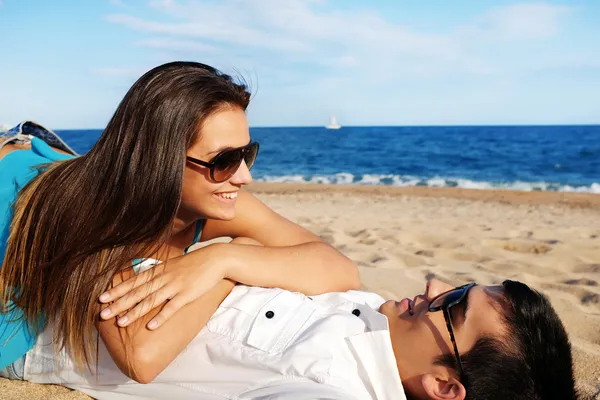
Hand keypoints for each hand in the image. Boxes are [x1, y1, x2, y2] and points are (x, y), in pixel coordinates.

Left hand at [98, 243, 226, 329]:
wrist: (215, 259)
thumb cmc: (194, 263)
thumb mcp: (173, 264)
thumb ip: (158, 272)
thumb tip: (144, 279)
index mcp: (159, 271)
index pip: (133, 281)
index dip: (117, 290)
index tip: (101, 299)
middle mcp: (163, 278)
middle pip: (137, 292)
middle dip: (119, 303)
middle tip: (103, 314)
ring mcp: (175, 286)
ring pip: (150, 300)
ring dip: (134, 312)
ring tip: (120, 323)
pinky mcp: (187, 294)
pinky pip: (171, 307)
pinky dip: (160, 317)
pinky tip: (150, 326)